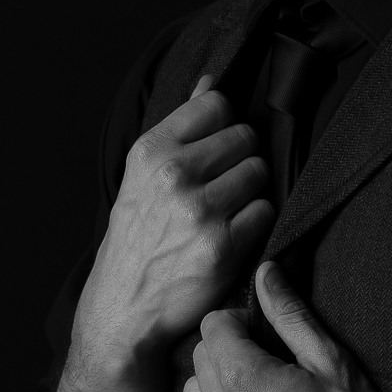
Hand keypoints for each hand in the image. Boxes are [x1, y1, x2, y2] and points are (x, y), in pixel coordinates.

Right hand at [76, 75, 273, 367]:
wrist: (124, 310)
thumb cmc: (138, 239)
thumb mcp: (143, 177)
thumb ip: (180, 128)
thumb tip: (209, 81)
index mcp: (150, 151)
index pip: (216, 104)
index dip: (223, 127)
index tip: (214, 151)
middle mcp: (173, 174)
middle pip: (245, 137)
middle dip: (240, 161)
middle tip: (220, 190)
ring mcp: (199, 210)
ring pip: (259, 173)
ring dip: (250, 193)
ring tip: (224, 214)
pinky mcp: (224, 245)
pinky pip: (266, 212)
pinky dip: (255, 225)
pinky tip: (231, 238)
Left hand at [182, 262, 391, 391]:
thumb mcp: (328, 359)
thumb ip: (290, 313)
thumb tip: (266, 272)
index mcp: (240, 374)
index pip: (213, 324)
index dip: (240, 320)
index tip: (266, 331)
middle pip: (200, 357)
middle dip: (228, 348)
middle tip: (269, 358)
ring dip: (217, 385)